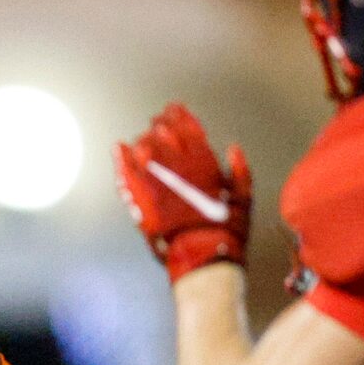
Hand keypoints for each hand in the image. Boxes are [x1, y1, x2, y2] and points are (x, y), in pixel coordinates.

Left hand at [114, 104, 251, 281]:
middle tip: (156, 121)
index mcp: (205, 165)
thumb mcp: (244, 198)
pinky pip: (128, 174)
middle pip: (166, 136)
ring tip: (143, 137)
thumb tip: (234, 149)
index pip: (191, 131)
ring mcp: (160, 184)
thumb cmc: (227, 231)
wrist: (204, 255)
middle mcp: (181, 169)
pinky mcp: (143, 201)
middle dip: (161, 125)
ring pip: (146, 151)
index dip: (182, 117)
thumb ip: (240, 171)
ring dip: (144, 140)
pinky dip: (122, 160)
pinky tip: (119, 149)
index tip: (175, 108)